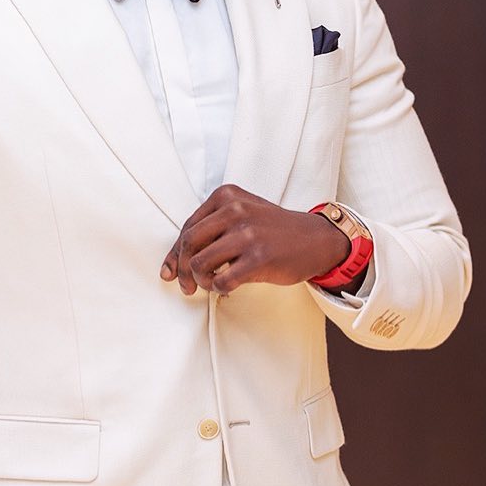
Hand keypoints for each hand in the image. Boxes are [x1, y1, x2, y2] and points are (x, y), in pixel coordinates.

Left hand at [159, 184, 350, 295]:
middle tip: (187, 286)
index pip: (188, 227)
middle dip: (182, 270)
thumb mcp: (242, 213)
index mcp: (226, 196)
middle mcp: (234, 211)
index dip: (174, 254)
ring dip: (201, 281)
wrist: (315, 239)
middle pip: (188, 244)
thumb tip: (173, 264)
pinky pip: (222, 281)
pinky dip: (220, 288)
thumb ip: (210, 229)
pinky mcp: (259, 258)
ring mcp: (247, 234)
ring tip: (212, 284)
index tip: (169, 272)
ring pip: (200, 264)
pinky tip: (229, 286)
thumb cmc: (273, 229)